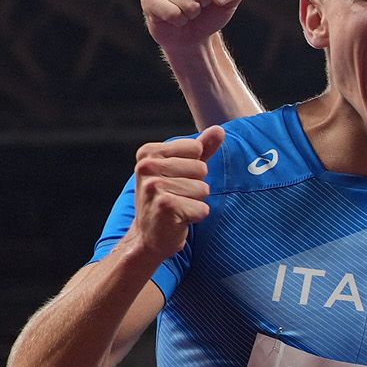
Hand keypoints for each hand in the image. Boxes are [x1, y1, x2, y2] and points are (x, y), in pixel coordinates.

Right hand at [127, 127, 222, 264]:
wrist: (150, 236)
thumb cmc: (167, 199)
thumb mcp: (183, 170)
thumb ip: (202, 149)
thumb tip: (219, 130)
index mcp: (149, 152)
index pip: (195, 149)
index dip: (193, 168)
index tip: (176, 181)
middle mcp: (147, 166)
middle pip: (201, 169)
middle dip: (196, 187)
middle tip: (177, 197)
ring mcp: (154, 186)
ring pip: (203, 189)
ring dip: (195, 203)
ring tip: (177, 208)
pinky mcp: (165, 206)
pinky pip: (202, 208)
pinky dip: (195, 217)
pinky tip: (178, 220)